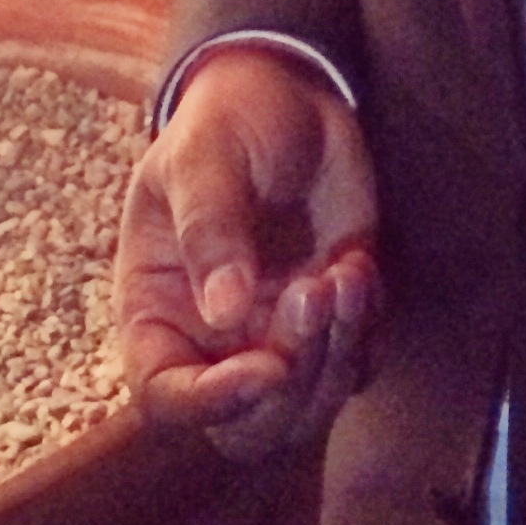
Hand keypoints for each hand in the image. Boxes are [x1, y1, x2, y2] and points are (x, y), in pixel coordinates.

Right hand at [114, 45, 379, 459]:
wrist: (286, 97)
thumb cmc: (223, 124)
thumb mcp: (201, 159)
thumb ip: (209, 228)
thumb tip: (221, 310)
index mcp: (157, 314)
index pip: (166, 398)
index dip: (212, 402)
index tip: (267, 366)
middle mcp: (213, 343)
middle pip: (249, 427)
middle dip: (293, 381)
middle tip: (315, 292)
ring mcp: (274, 337)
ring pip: (309, 406)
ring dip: (338, 352)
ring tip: (347, 269)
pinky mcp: (332, 320)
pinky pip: (358, 364)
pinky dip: (368, 331)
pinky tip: (360, 262)